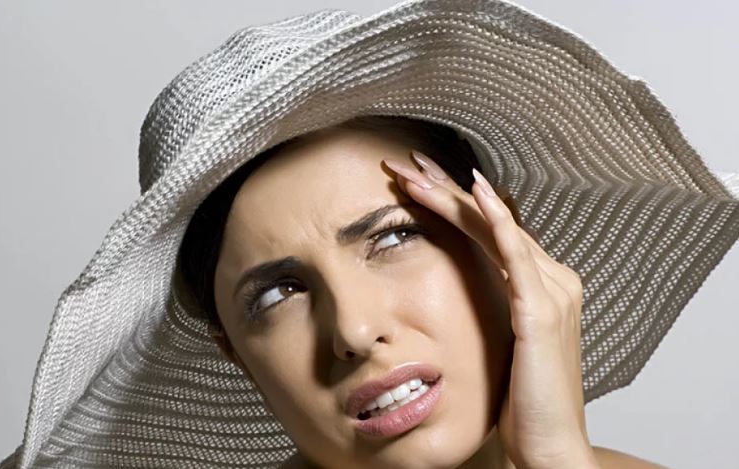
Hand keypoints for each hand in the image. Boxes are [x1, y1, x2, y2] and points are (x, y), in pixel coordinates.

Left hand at [382, 150, 598, 468]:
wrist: (550, 444)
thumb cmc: (524, 402)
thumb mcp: (504, 347)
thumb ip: (492, 312)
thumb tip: (462, 295)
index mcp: (540, 285)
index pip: (490, 231)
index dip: (453, 203)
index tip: (416, 182)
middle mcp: (551, 279)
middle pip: (489, 220)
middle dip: (444, 188)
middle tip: (404, 161)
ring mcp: (550, 291)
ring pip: (495, 227)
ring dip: (453, 196)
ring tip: (414, 173)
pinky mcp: (541, 311)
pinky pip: (515, 253)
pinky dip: (496, 219)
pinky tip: (475, 192)